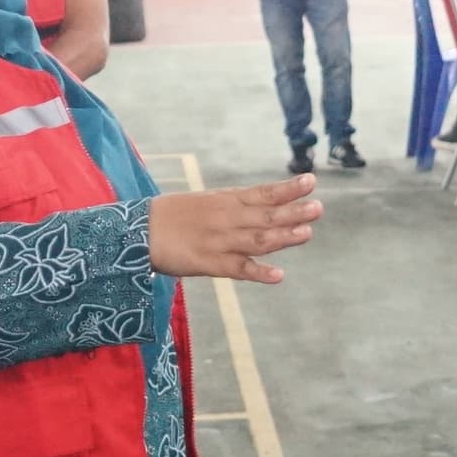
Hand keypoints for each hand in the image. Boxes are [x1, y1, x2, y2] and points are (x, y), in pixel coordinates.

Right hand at [147, 177, 320, 283]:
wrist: (138, 231)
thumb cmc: (172, 216)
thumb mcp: (206, 201)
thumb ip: (235, 204)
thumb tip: (265, 202)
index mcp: (226, 201)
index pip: (263, 193)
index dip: (288, 189)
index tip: (311, 181)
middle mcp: (227, 219)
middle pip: (266, 215)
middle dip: (294, 211)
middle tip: (318, 207)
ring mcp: (219, 241)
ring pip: (258, 240)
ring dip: (284, 237)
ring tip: (307, 233)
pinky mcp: (208, 263)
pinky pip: (238, 269)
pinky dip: (258, 272)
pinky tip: (278, 275)